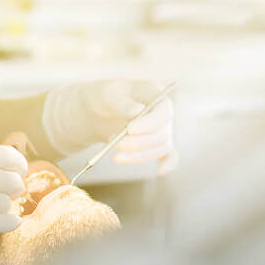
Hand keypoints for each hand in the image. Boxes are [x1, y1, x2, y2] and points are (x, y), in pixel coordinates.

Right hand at [0, 139, 28, 248]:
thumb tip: (8, 163)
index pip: (9, 156)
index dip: (18, 166)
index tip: (16, 172)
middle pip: (13, 181)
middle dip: (13, 187)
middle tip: (5, 192)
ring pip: (6, 202)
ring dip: (4, 205)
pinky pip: (1, 222)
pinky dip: (10, 222)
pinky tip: (8, 221)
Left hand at [41, 79, 178, 174]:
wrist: (95, 113)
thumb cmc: (102, 98)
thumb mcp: (106, 95)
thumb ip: (121, 102)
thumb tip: (137, 111)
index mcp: (154, 93)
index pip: (164, 111)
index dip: (149, 123)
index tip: (130, 129)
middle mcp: (162, 112)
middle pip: (162, 133)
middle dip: (138, 143)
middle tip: (116, 145)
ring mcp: (161, 128)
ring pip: (160, 147)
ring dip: (139, 155)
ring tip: (115, 155)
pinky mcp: (156, 143)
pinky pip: (169, 155)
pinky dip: (168, 164)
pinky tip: (160, 171)